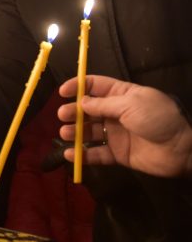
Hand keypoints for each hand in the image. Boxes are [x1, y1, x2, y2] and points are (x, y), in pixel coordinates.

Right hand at [57, 75, 191, 177]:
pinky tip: (70, 154)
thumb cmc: (158, 118)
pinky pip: (97, 153)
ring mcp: (116, 134)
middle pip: (88, 110)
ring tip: (66, 133)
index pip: (95, 86)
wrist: (181, 149)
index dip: (78, 87)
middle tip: (63, 116)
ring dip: (75, 132)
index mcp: (121, 95)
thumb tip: (81, 103)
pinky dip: (83, 155)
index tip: (62, 92)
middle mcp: (116, 113)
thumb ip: (104, 104)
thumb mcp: (131, 104)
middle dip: (73, 111)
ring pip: (89, 131)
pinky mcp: (118, 154)